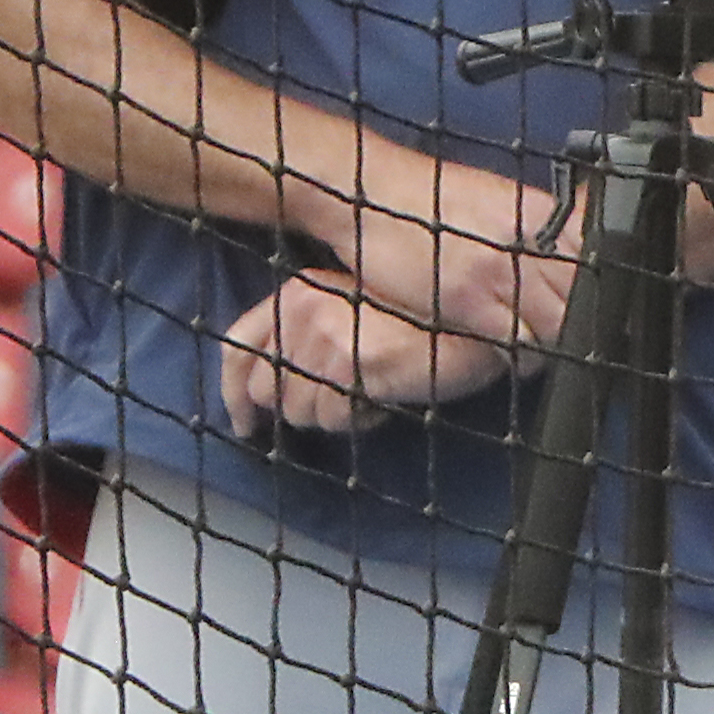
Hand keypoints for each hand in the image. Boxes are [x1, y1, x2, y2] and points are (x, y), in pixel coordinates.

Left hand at [219, 272, 523, 438]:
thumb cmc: (426, 327)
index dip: (235, 392)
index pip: (239, 345)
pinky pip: (332, 419)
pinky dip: (360, 421)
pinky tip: (388, 399)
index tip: (247, 424)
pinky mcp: (347, 362)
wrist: (478, 327)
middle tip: (342, 406)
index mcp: (300, 290)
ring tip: (376, 394)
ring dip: (336, 416)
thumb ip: (310, 339)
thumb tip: (273, 394)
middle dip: (300, 408)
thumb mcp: (355, 319)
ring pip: (298, 411)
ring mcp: (323, 333)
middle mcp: (302, 305)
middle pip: (265, 388)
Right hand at [335, 149, 575, 352]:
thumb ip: (533, 229)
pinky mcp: (469, 300)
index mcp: (541, 215)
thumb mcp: (496, 200)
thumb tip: (564, 253)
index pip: (596, 260)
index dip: (599, 291)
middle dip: (581, 319)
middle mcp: (529, 241)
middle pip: (582, 295)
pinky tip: (514, 354)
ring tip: (542, 347)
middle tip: (575, 338)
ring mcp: (501, 271)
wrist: (368, 193)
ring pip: (557, 323)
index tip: (600, 310)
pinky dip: (522, 353)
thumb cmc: (428, 198)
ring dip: (554, 341)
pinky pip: (516, 340)